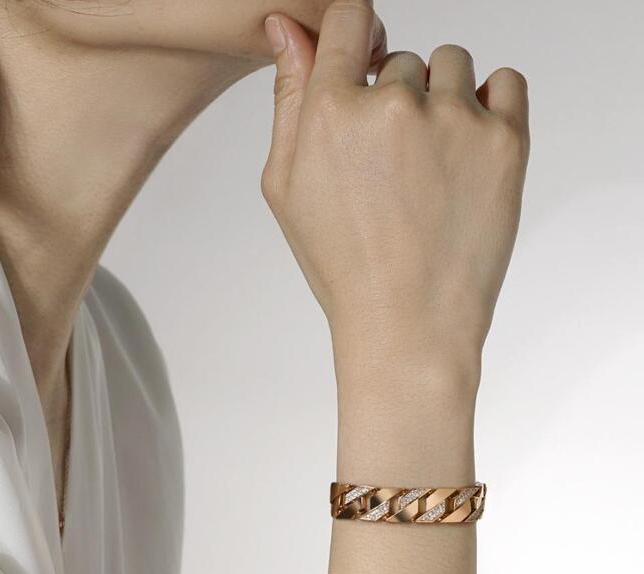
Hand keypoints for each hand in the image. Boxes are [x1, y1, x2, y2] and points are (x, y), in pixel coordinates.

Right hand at [262, 0, 529, 392]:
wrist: (407, 323)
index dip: (356, 37)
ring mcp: (453, 119)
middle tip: (392, 169)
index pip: (349, 17)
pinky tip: (466, 153)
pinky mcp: (505, 139)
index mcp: (330, 112)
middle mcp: (392, 103)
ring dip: (441, 101)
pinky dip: (490, 106)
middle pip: (401, 58)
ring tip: (429, 168)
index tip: (363, 66)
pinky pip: (505, 82)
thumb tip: (288, 28)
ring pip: (451, 66)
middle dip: (395, 98)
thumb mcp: (286, 187)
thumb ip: (288, 99)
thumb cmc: (343, 264)